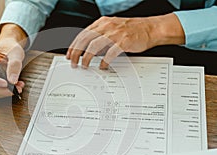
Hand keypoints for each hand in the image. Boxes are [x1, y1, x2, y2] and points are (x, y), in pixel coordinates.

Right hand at [0, 24, 26, 98]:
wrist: (10, 49)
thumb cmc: (10, 48)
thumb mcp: (15, 54)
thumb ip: (14, 66)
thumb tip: (12, 81)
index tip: (5, 83)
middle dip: (2, 89)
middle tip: (17, 89)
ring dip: (5, 92)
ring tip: (18, 87)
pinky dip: (5, 92)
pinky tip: (15, 87)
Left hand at [66, 13, 184, 68]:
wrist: (151, 28)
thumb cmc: (132, 30)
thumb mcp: (112, 29)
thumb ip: (100, 37)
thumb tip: (88, 50)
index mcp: (102, 23)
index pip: (82, 34)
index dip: (73, 45)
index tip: (69, 54)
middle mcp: (107, 27)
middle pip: (85, 39)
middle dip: (76, 52)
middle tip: (73, 62)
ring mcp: (115, 34)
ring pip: (94, 45)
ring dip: (87, 57)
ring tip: (84, 65)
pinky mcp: (124, 42)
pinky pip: (110, 53)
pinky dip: (104, 61)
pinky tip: (102, 66)